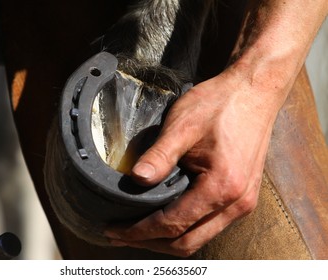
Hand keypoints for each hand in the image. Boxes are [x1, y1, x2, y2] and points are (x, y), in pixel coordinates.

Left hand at [104, 69, 281, 256]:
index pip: (172, 225)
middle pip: (186, 242)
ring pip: (198, 238)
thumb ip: (159, 156)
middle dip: (150, 242)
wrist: (254, 91)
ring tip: (138, 232)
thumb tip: (135, 180)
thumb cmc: (222, 104)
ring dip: (166, 240)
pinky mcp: (241, 196)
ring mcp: (242, 203)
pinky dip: (184, 229)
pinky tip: (166, 220)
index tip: (114, 230)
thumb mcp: (183, 125)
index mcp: (222, 187)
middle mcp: (236, 203)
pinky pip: (209, 225)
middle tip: (120, 235)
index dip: (139, 231)